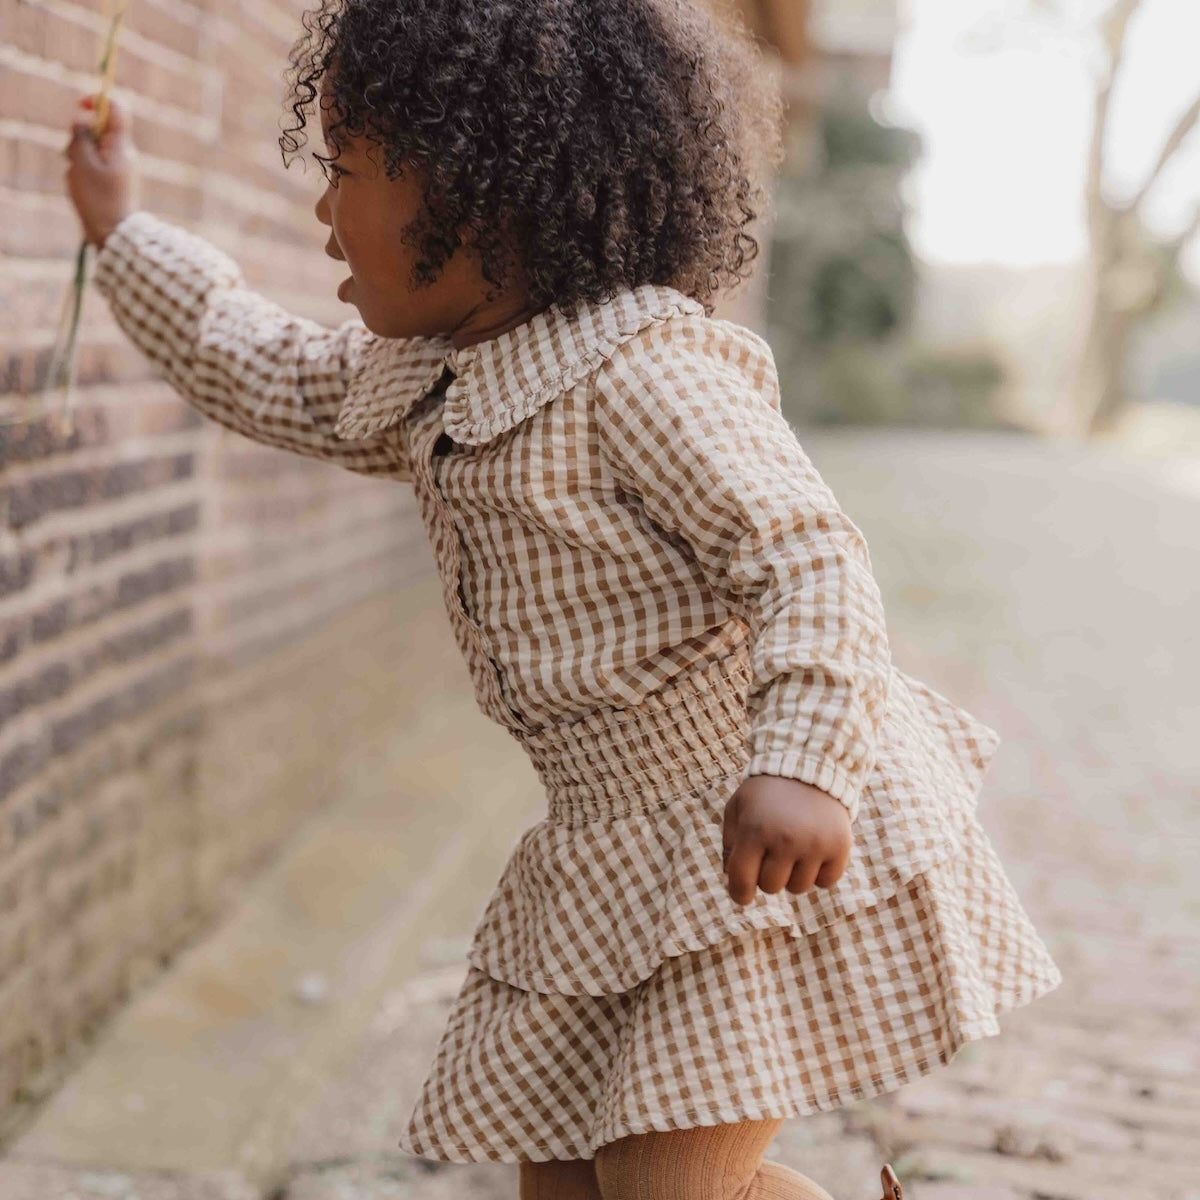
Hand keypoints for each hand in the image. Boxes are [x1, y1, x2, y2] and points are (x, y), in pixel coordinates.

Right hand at [64, 92, 141, 248]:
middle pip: (98, 128)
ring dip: (79, 155)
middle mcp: (124, 153)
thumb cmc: (98, 199)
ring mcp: (119, 166)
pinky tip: (80, 185)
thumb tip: (83, 116)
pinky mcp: (113, 178)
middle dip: (80, 135)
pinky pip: (93, 164)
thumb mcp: (83, 163)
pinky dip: (83, 169)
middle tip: (75, 154)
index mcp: (121, 146)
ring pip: (92, 147)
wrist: (114, 233)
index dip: (97, 101)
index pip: (116, 109)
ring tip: (78, 174)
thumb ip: (81, 136)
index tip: (80, 107)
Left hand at [721, 775, 851, 905]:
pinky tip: (814, 850)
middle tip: (772, 852)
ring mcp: (815, 844)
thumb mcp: (738, 808)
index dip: (739, 893)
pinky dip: (819, 872)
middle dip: (768, 874)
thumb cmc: (767, 792)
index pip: (742, 880)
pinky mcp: (839, 846)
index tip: (742, 895)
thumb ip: (730, 843)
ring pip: (798, 888)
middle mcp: (785, 839)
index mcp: (755, 830)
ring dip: (794, 874)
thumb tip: (732, 880)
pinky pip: (825, 882)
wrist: (811, 766)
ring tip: (794, 846)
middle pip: (771, 887)